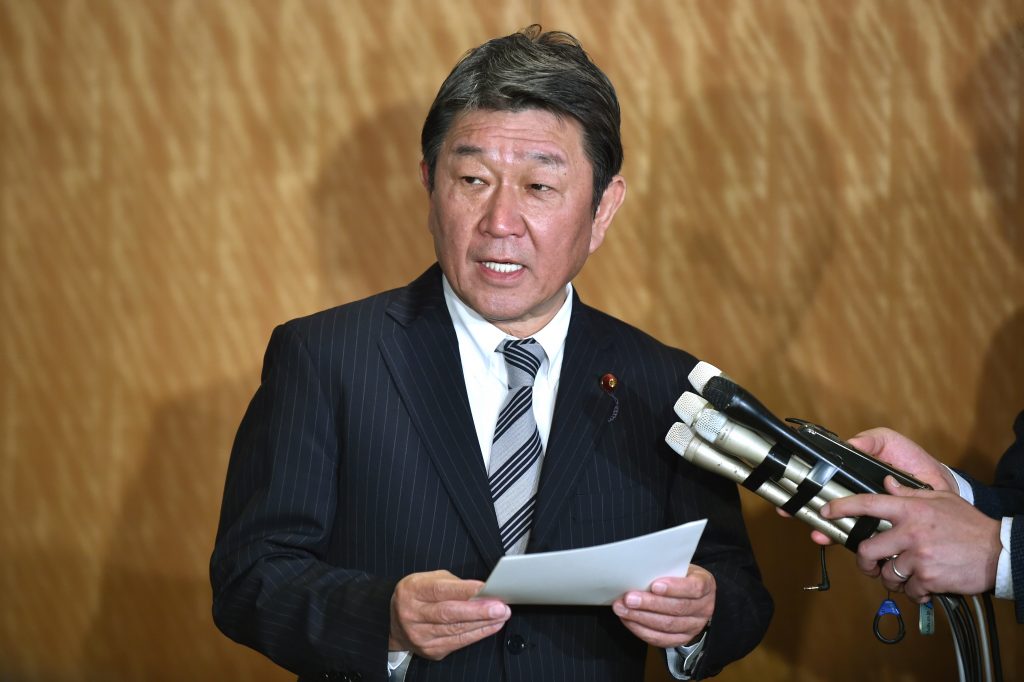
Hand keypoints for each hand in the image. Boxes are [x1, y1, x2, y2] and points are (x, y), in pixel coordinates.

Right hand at [389, 570, 509, 659]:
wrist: (395, 622)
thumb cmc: (418, 596)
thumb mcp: (429, 580)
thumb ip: (453, 584)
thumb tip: (481, 590)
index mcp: (412, 591)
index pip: (441, 590)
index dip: (465, 590)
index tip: (486, 588)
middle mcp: (412, 614)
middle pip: (449, 613)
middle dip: (478, 611)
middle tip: (500, 607)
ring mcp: (420, 635)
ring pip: (455, 630)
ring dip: (482, 624)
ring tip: (500, 616)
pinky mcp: (430, 650)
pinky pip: (457, 643)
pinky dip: (476, 634)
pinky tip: (490, 627)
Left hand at [612, 566, 714, 647]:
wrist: (691, 596)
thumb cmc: (680, 577)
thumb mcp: (679, 567)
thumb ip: (666, 569)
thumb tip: (639, 570)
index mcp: (706, 586)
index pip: (694, 588)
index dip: (674, 588)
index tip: (654, 585)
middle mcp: (704, 608)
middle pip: (677, 609)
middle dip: (650, 604)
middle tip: (629, 598)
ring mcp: (694, 626)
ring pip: (668, 626)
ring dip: (641, 618)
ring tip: (622, 609)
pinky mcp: (682, 639)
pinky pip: (661, 639)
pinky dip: (641, 630)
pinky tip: (628, 620)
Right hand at [800, 426, 957, 545]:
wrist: (941, 488)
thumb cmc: (913, 462)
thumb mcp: (890, 443)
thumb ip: (870, 441)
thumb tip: (851, 445)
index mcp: (851, 476)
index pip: (822, 482)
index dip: (804, 489)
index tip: (789, 495)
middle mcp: (855, 497)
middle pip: (823, 506)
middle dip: (806, 513)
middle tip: (791, 515)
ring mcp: (867, 516)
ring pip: (839, 526)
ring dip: (825, 531)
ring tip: (819, 534)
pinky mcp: (881, 532)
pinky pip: (862, 541)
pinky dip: (851, 545)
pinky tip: (844, 545)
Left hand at [820, 476, 1001, 600]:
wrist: (999, 552)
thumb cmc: (969, 525)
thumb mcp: (940, 499)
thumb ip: (910, 492)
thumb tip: (887, 482)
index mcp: (910, 510)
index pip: (868, 504)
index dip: (842, 507)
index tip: (827, 512)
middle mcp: (910, 532)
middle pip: (867, 550)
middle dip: (864, 560)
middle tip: (869, 563)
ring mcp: (918, 557)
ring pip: (886, 573)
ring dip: (891, 578)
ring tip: (904, 575)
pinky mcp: (928, 578)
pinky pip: (908, 590)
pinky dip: (914, 592)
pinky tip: (924, 584)